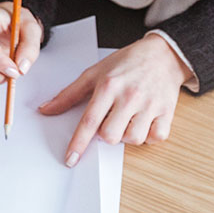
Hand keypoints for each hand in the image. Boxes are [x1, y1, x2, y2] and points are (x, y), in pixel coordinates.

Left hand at [39, 32, 190, 165]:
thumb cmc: (127, 62)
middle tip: (111, 119)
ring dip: (127, 135)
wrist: (163, 54)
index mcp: (109, 86)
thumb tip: (46, 109)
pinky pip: (156, 138)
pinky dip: (148, 135)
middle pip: (111, 135)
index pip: (89, 121)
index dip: (78, 143)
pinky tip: (144, 122)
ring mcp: (150, 105)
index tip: (70, 159)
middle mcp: (130, 96)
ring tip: (128, 118)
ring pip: (133, 139)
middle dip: (106, 134)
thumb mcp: (95, 72)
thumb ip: (69, 94)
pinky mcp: (167, 112)